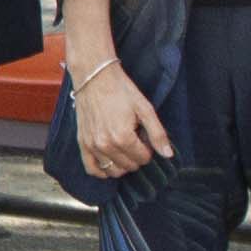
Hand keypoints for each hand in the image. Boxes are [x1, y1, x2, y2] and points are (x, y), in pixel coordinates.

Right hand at [74, 56, 171, 175]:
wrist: (94, 78)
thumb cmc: (121, 91)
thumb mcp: (145, 109)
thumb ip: (158, 134)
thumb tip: (168, 154)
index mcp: (123, 137)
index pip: (143, 158)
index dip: (148, 149)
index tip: (144, 136)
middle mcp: (105, 145)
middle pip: (129, 166)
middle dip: (136, 156)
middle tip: (135, 140)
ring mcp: (91, 145)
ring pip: (112, 170)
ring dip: (122, 164)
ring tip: (123, 148)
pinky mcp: (82, 143)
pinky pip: (91, 169)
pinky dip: (101, 171)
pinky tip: (109, 163)